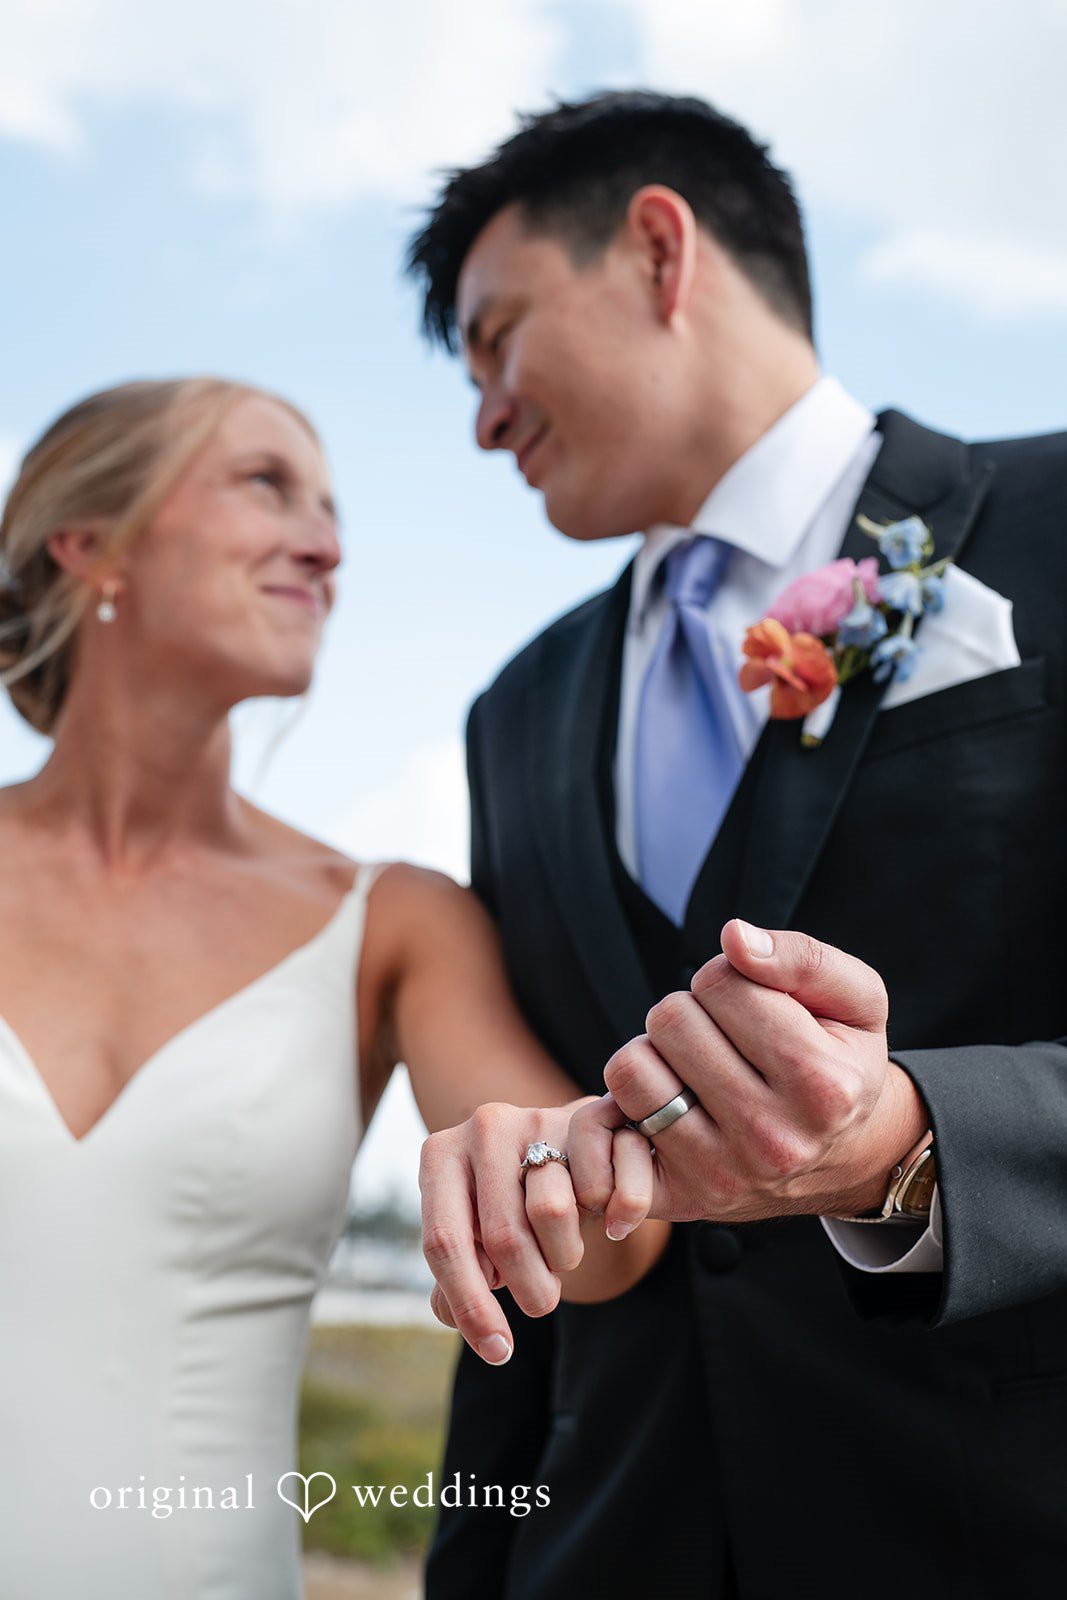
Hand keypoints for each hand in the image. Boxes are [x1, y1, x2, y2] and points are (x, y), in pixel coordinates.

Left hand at [419, 1098, 654, 1362]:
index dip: (471, 1306)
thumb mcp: (475, 1230)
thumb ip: (458, 1271)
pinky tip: (608, 1224)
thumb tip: (448, 1314)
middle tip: (541, 1302)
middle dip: (528, 1288)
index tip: (498, 1352)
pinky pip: (598, 1190)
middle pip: (501, 1236)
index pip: (444, 1243)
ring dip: (563, 1256)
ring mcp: (534, 1115)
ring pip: (552, 1213)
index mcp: (439, 1155)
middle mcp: (482, 1126)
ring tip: (560, 1252)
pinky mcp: (585, 1115)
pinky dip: (610, 1220)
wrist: (567, 1144)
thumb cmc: (510, 1200)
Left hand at [568, 921, 927, 1225]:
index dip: (727, 978)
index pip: (719, 982)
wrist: (844, 1158)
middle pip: (669, 1019)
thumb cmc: (840, 1062)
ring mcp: (723, 1175)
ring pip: (630, 1069)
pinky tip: (661, 1103)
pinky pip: (605, 1131)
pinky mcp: (679, 1199)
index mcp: (822, 1085)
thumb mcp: (855, 1000)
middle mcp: (773, 1139)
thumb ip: (802, 957)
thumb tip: (733, 936)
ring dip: (654, 1054)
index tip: (752, 1004)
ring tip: (693, 1067)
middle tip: (720, 1036)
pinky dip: (620, 1106)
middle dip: (689, 1011)